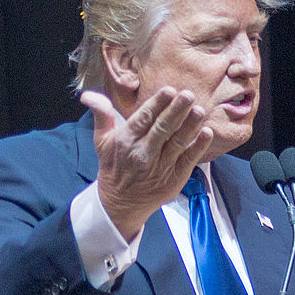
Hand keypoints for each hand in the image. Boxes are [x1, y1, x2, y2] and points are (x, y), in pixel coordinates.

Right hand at [79, 87, 214, 239]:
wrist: (121, 203)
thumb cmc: (114, 166)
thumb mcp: (102, 140)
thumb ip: (101, 115)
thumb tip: (88, 95)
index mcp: (126, 141)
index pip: (143, 119)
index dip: (157, 104)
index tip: (169, 90)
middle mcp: (143, 153)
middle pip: (163, 128)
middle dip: (176, 110)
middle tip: (188, 94)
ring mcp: (161, 167)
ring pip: (178, 142)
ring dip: (190, 125)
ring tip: (199, 110)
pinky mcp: (174, 178)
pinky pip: (189, 159)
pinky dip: (198, 146)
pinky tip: (207, 133)